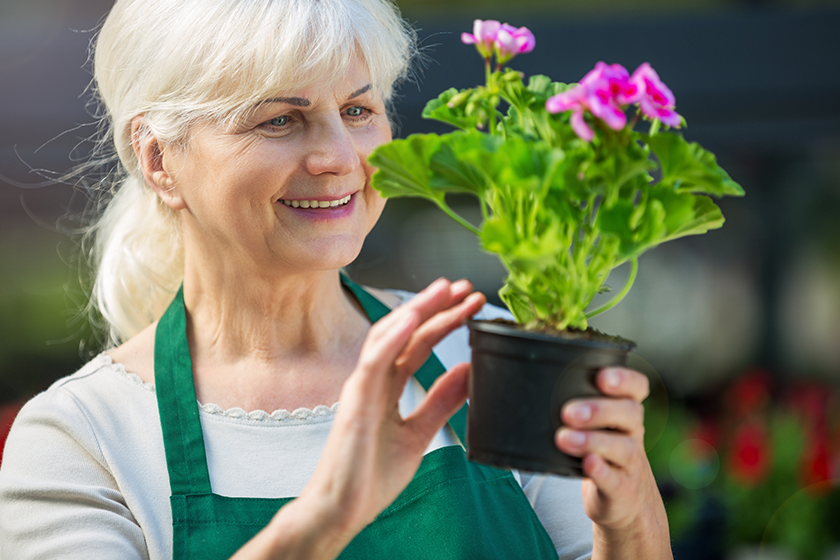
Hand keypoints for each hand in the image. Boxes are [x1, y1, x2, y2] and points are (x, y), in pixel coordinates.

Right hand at [270, 278, 485, 558]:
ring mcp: (362, 388)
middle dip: (435, 307)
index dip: (445, 322)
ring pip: (387, 337)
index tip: (471, 306)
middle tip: (464, 287)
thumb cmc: (370, 477)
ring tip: (444, 290)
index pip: (419, 344)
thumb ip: (441, 402)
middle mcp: (374, 381)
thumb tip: (467, 371)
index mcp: (388, 388)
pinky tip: (412, 319)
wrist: (342, 512)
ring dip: (416, 311)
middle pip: (406, 333)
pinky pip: (372, 362)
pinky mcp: (354, 402)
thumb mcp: (419, 434)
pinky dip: (392, 338)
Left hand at [555, 367, 671, 558]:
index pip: (637, 386)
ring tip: (564, 439)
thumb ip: (567, 404)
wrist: (622, 499)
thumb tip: (506, 384)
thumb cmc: (597, 449)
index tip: (601, 376)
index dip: (624, 378)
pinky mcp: (622, 488)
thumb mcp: (591, 424)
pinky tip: (587, 464)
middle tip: (568, 413)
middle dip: (599, 409)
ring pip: (622, 446)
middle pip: (629, 413)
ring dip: (592, 440)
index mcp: (625, 410)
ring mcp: (630, 462)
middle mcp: (632, 432)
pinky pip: (614, 479)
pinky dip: (600, 471)